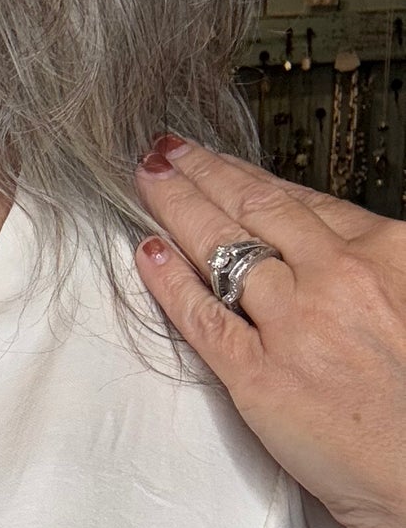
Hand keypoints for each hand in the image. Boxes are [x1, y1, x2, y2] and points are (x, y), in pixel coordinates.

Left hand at [134, 136, 405, 527]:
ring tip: (147, 180)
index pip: (304, 203)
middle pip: (256, 209)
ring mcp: (294, 324)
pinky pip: (201, 316)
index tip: (224, 163)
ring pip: (222, 248)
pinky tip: (146, 253)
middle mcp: (339, 276)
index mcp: (388, 253)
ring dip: (177, 207)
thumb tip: (334, 253)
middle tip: (167, 151)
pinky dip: (169, 281)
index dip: (253, 177)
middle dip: (205, 174)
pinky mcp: (258, 375)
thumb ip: (378, 273)